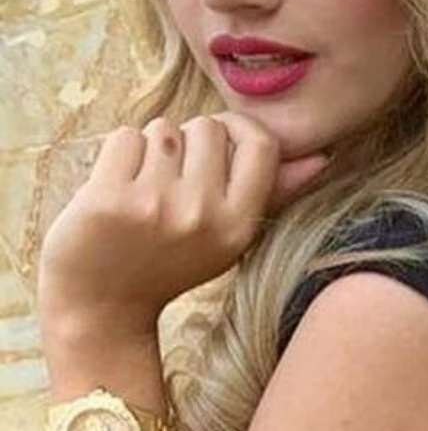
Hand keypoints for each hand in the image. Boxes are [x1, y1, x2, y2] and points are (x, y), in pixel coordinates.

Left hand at [37, 113, 328, 338]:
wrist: (104, 304)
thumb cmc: (168, 261)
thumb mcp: (228, 237)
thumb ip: (271, 193)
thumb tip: (320, 157)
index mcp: (238, 226)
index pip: (260, 143)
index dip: (238, 128)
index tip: (220, 141)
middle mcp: (202, 214)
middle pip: (207, 126)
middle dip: (188, 140)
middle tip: (174, 177)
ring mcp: (154, 205)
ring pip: (162, 128)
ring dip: (151, 147)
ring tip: (145, 185)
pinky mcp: (109, 197)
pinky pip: (125, 137)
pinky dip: (119, 154)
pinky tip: (117, 186)